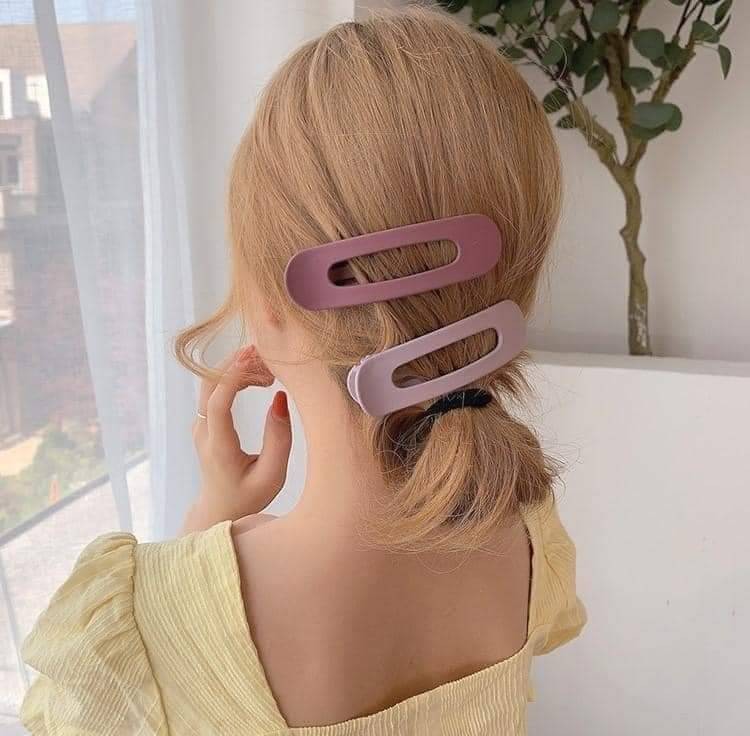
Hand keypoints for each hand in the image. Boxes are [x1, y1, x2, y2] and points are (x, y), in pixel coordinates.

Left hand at [182, 346, 291, 533]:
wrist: (220, 509)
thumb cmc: (250, 496)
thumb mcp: (273, 474)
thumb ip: (279, 439)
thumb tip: (279, 397)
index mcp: (219, 448)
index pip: (218, 404)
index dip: (233, 378)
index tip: (254, 359)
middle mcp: (203, 433)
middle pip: (209, 385)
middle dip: (236, 364)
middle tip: (267, 356)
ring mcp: (200, 426)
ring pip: (212, 384)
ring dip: (238, 369)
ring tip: (270, 372)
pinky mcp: (204, 422)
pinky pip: (215, 390)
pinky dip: (236, 377)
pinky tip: (260, 381)